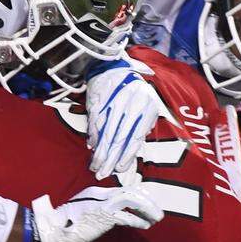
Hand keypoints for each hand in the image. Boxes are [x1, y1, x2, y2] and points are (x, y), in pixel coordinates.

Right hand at [29, 176, 162, 241]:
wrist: (52, 231)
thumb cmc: (63, 224)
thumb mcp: (83, 212)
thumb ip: (96, 210)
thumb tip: (110, 216)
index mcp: (96, 192)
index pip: (123, 190)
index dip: (140, 195)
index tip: (149, 203)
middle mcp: (100, 194)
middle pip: (131, 191)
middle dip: (148, 200)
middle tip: (158, 212)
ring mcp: (102, 204)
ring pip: (132, 199)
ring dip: (147, 209)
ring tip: (157, 218)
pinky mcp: (102, 215)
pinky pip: (126, 215)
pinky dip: (138, 220)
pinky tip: (145, 225)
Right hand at [86, 62, 159, 179]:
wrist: (114, 68)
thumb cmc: (134, 91)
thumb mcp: (148, 104)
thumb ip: (145, 126)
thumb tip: (133, 148)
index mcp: (145, 107)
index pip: (135, 136)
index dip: (126, 155)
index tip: (119, 169)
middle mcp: (129, 105)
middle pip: (118, 138)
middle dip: (110, 159)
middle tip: (103, 174)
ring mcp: (111, 103)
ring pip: (104, 133)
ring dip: (99, 152)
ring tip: (96, 166)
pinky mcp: (97, 101)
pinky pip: (95, 123)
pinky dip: (93, 137)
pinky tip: (92, 148)